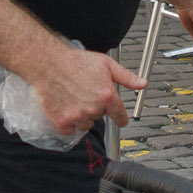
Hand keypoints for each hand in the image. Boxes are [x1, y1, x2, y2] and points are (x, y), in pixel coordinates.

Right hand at [28, 46, 146, 131]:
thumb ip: (126, 77)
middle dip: (95, 108)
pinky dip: (68, 124)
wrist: (49, 64)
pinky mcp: (61, 121)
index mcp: (107, 95)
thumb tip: (143, 83)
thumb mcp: (106, 64)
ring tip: (74, 100)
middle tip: (85, 93)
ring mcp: (77, 116)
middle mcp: (93, 108)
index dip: (121, 118)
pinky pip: (70, 131)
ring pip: (85, 125)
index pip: (120, 115)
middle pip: (100, 117)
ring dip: (82, 117)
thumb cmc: (76, 62)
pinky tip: (65, 109)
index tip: (121, 120)